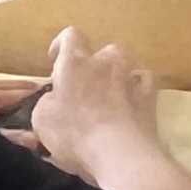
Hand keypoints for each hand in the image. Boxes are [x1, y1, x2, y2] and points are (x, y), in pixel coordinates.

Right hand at [32, 30, 166, 176]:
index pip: (70, 36)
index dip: (62, 45)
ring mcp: (131, 77)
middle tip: (82, 88)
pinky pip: (144, 82)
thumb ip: (46, 102)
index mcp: (75, 62)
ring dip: (115, 76)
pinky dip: (136, 90)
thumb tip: (53, 99)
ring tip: (107, 97)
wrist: (120, 153)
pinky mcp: (150, 96)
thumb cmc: (74, 134)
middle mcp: (105, 61)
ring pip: (124, 64)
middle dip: (91, 65)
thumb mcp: (41, 120)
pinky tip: (130, 104)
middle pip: (100, 51)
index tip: (56, 61)